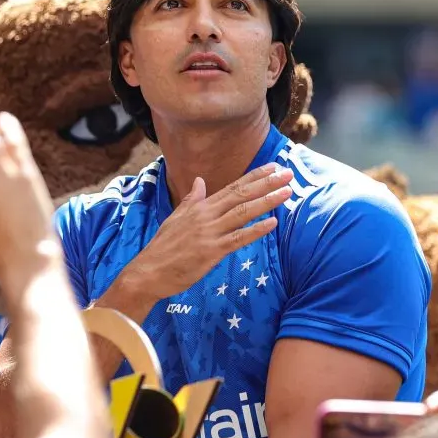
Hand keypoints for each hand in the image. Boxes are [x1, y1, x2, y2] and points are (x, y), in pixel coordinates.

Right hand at [121, 163, 292, 303]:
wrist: (149, 270)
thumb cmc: (163, 247)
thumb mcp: (176, 217)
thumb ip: (191, 199)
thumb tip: (199, 180)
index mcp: (200, 206)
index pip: (232, 187)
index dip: (254, 176)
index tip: (273, 167)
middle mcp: (206, 215)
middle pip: (241, 195)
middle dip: (266, 183)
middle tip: (288, 173)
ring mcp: (209, 232)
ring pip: (243, 213)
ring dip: (266, 201)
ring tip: (286, 192)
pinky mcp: (211, 251)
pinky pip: (238, 238)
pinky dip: (256, 230)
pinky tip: (273, 223)